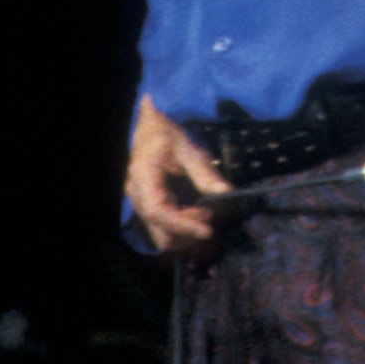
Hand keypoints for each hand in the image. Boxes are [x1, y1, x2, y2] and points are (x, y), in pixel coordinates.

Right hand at [127, 98, 229, 251]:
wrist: (147, 128)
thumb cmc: (164, 134)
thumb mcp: (186, 146)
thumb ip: (204, 171)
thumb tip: (226, 192)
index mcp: (143, 178)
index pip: (158, 211)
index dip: (182, 225)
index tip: (207, 230)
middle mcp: (138, 196)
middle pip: (160, 232)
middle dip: (188, 232)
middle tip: (210, 214)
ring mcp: (142, 204)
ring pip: (163, 235)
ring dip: (187, 232)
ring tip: (206, 211)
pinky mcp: (151, 206)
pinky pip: (166, 227)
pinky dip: (183, 226)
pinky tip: (198, 212)